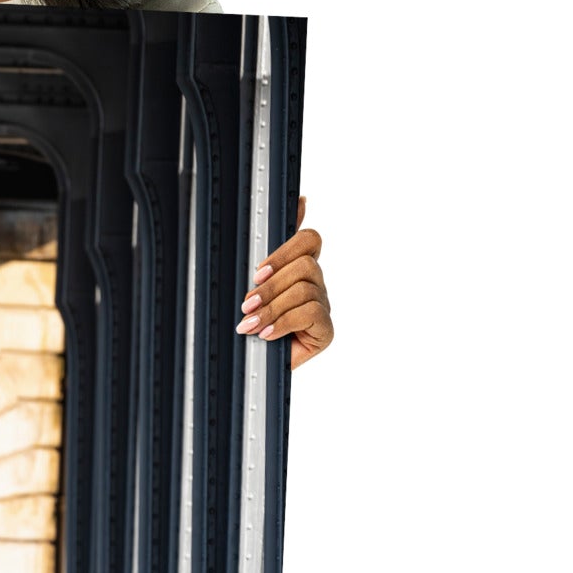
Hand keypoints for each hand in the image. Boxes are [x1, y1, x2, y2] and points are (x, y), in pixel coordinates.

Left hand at [236, 195, 332, 368]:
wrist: (251, 367)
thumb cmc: (252, 324)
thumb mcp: (252, 287)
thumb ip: (267, 254)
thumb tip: (296, 205)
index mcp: (300, 268)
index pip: (309, 240)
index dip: (285, 250)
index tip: (259, 270)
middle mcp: (315, 284)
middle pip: (305, 265)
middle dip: (271, 285)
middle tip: (247, 303)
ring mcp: (323, 306)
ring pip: (304, 290)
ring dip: (272, 308)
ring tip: (250, 324)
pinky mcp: (325, 330)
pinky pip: (311, 313)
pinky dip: (284, 323)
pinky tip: (267, 334)